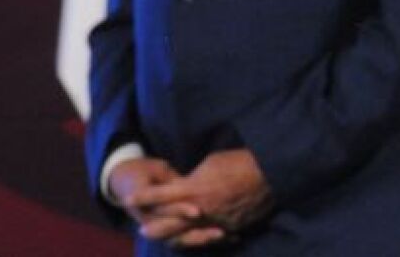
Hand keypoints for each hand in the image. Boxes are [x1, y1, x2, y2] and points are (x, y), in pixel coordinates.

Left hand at [129, 149, 272, 246]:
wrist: (270, 172)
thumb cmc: (239, 161)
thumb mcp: (211, 163)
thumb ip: (194, 179)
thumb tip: (186, 185)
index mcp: (194, 189)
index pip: (162, 195)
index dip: (143, 197)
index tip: (128, 198)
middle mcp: (201, 209)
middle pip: (170, 223)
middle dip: (155, 226)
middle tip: (142, 229)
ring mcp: (216, 222)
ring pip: (189, 235)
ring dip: (175, 236)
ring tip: (167, 238)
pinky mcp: (230, 228)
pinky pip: (212, 236)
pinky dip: (204, 238)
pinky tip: (200, 237)